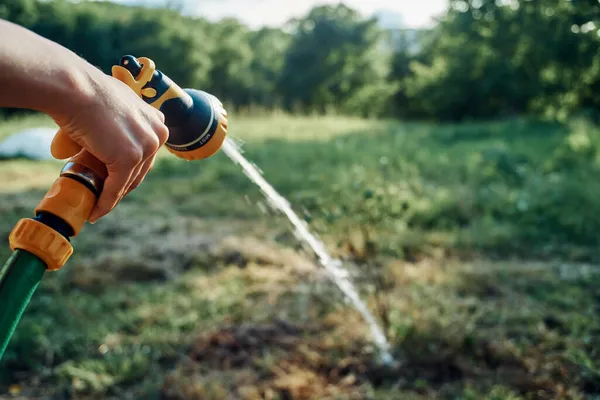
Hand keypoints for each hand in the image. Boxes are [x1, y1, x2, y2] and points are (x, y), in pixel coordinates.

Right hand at [50, 68, 168, 223]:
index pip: (145, 155)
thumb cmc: (83, 93)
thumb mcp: (111, 108)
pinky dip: (105, 202)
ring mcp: (145, 146)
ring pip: (128, 182)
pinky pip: (116, 187)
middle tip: (101, 198)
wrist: (73, 87)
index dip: (129, 172)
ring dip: (111, 198)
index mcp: (156, 121)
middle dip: (120, 187)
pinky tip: (95, 212)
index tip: (113, 182)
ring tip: (94, 207)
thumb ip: (113, 125)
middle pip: (139, 171)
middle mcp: (157, 133)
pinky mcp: (129, 158)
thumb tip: (89, 146)